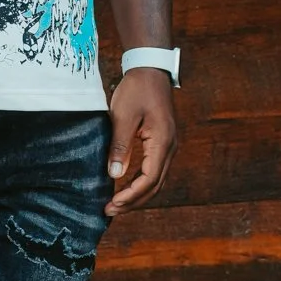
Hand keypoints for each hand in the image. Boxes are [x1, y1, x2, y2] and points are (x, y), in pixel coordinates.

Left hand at [105, 69, 177, 216]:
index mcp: (162, 142)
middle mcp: (170, 147)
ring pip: (156, 180)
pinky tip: (125, 186)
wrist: (150, 70)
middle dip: (133, 201)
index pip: (149, 179)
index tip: (112, 204)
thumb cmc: (136, 90)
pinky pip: (154, 169)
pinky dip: (140, 182)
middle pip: (155, 185)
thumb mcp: (123, 116)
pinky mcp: (163, 142)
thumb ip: (120, 146)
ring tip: (116, 204)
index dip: (130, 196)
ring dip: (137, 194)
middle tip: (110, 211)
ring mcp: (169, 145)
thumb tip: (115, 175)